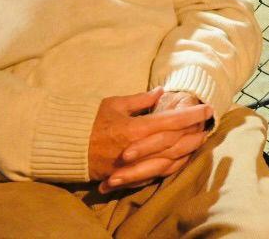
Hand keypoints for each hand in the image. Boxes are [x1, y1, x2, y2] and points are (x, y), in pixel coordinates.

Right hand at [88, 89, 212, 192]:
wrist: (61, 147)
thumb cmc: (88, 121)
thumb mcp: (114, 104)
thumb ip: (140, 100)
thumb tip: (160, 92)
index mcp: (134, 129)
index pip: (171, 121)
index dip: (191, 115)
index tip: (208, 108)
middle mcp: (136, 150)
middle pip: (173, 143)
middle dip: (193, 133)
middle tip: (208, 125)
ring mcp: (130, 166)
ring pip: (166, 161)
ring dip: (185, 152)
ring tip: (198, 142)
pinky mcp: (124, 176)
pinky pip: (152, 175)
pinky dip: (168, 167)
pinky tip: (179, 160)